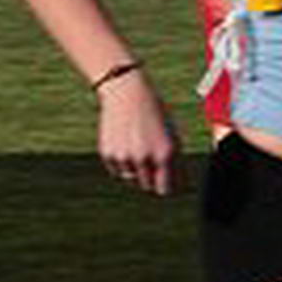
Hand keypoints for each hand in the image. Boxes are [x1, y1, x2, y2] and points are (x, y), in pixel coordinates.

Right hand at [97, 69, 181, 195]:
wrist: (126, 93)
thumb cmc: (154, 113)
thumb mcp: (171, 134)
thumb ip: (173, 161)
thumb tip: (171, 183)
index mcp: (164, 154)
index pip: (165, 188)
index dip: (165, 186)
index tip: (163, 182)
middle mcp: (144, 158)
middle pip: (147, 185)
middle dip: (149, 177)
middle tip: (148, 159)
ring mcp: (124, 157)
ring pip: (130, 177)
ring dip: (133, 168)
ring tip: (135, 146)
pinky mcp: (108, 154)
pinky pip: (115, 170)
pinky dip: (120, 161)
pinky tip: (123, 142)